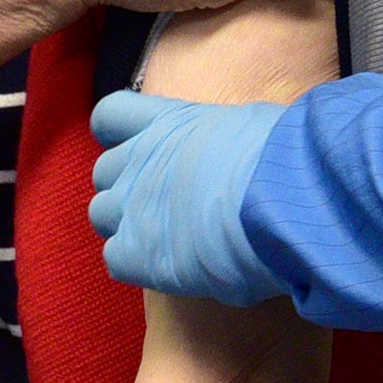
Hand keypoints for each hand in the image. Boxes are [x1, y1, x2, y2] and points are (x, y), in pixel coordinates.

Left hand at [88, 88, 288, 305]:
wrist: (278, 203)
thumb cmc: (281, 161)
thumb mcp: (253, 126)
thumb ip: (227, 139)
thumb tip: (242, 152)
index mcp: (169, 123)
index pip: (112, 114)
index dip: (117, 133)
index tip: (136, 147)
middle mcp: (140, 159)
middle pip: (104, 172)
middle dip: (127, 187)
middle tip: (166, 205)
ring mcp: (132, 205)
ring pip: (101, 215)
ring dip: (126, 226)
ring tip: (167, 240)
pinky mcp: (136, 252)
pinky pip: (114, 258)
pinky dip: (135, 264)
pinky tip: (169, 267)